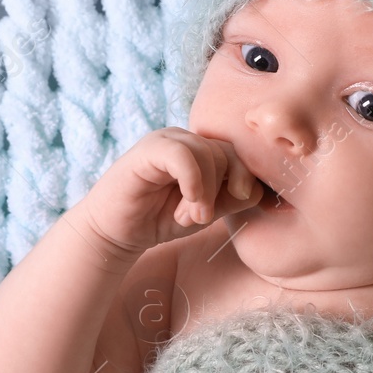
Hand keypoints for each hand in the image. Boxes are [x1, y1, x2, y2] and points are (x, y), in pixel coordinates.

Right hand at [78, 127, 265, 258]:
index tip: (232, 205)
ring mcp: (166, 140)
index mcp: (202, 149)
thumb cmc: (161, 219)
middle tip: (201, 216)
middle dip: (221, 189)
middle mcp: (186, 139)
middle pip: (227, 152)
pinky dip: (193, 180)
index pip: (239, 154)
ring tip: (189, 215)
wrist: (116, 233)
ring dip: (205, 192)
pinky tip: (187, 202)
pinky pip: (182, 155)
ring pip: (208, 153)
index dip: (242, 180)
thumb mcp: (207, 210)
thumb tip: (256, 188)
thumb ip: (232, 198)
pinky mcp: (148, 149)